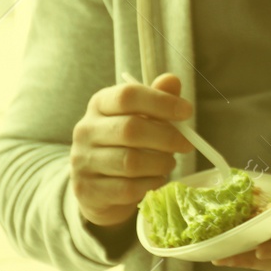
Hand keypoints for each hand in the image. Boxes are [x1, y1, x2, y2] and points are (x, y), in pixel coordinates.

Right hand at [70, 72, 192, 228]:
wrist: (99, 185)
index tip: (187, 111)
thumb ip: (158, 99)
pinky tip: (156, 179)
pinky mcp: (88, 191)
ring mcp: (83, 162)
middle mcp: (85, 130)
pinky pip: (127, 189)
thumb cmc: (127, 143)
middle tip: (187, 144)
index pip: (128, 95)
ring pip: (130, 162)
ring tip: (169, 162)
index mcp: (100, 104)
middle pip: (130, 129)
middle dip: (167, 137)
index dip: (161, 102)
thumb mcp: (143, 117)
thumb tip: (172, 80)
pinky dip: (150, 184)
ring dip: (160, 163)